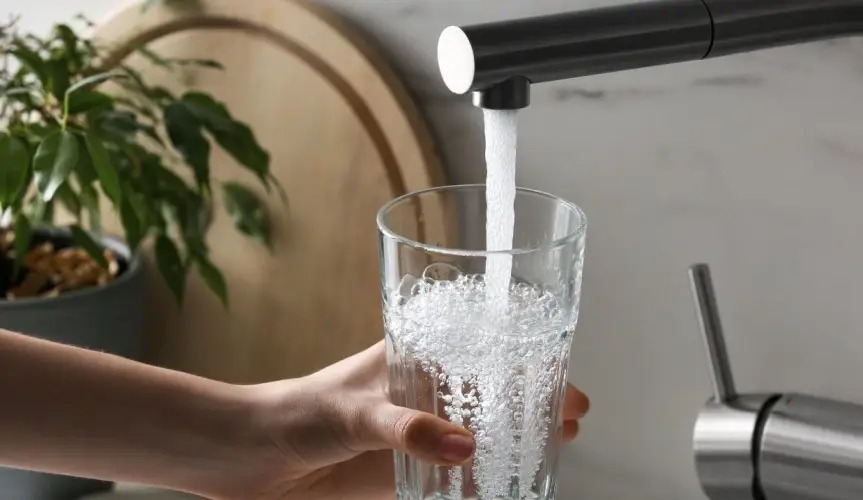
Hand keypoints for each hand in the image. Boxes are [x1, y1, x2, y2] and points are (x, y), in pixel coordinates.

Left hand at [211, 341, 589, 499]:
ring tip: (556, 447)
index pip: (484, 347)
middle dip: (535, 400)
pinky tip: (510, 486)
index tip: (563, 373)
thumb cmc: (299, 410)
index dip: (528, 356)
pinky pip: (459, 477)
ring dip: (518, 440)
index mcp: (417, 356)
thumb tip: (464, 448)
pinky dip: (486, 481)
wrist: (256, 457)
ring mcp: (423, 432)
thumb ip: (408, 428)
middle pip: (495, 390)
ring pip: (484, 433)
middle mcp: (427, 392)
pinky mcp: (411, 471)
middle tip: (573, 416)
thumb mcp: (355, 411)